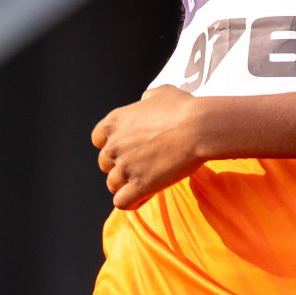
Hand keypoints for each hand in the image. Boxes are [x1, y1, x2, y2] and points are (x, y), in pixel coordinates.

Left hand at [91, 86, 204, 209]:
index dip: (111, 144)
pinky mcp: (138, 185)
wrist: (198, 128)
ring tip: (144, 181)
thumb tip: (145, 101)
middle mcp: (114, 145)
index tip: (126, 147)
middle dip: (119, 165)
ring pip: (112, 184)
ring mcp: (125, 167)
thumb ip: (146, 99)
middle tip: (140, 164)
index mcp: (114, 122)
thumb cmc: (183, 108)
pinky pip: (122, 202)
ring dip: (126, 184)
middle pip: (104, 163)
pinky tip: (144, 195)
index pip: (97, 139)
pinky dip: (131, 201)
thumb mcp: (160, 92)